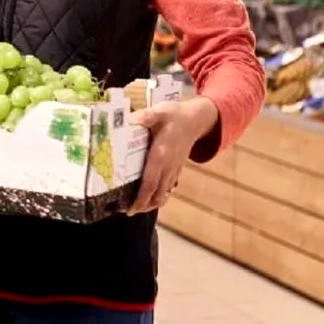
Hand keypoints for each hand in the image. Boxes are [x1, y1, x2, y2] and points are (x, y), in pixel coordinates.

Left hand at [127, 96, 218, 214]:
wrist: (196, 120)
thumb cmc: (175, 115)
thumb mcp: (159, 112)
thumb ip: (144, 116)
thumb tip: (128, 120)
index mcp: (161, 154)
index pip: (151, 181)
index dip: (141, 197)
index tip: (131, 208)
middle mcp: (168, 166)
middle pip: (156, 194)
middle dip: (143, 206)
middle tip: (126, 211)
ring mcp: (174, 169)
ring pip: (163, 194)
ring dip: (150, 204)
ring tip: (134, 207)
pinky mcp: (176, 169)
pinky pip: (166, 188)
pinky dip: (157, 195)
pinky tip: (146, 196)